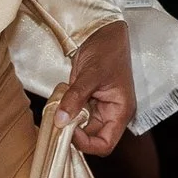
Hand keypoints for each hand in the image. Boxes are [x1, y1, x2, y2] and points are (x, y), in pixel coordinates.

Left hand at [60, 20, 134, 156]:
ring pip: (80, 127)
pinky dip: (64, 110)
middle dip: (73, 132)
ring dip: (67, 120)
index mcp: (120, 112)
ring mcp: (99, 107)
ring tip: (58, 105)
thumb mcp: (91, 74)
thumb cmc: (107, 50)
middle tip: (57, 120)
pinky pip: (75, 114)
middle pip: (91, 138)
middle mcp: (111, 114)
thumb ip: (76, 98)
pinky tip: (60, 98)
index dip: (86, 144)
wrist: (103, 33)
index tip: (70, 130)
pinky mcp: (88, 100)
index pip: (104, 144)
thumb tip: (61, 121)